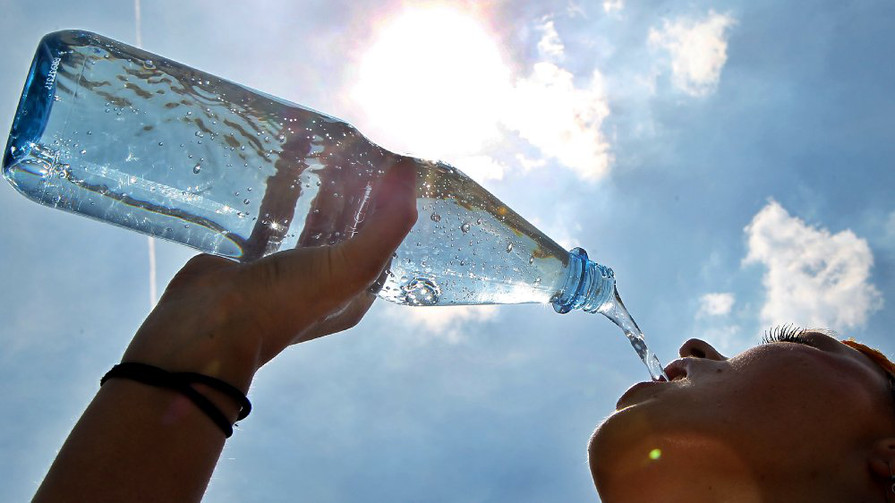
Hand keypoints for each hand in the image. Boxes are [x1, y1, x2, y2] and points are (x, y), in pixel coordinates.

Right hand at [121, 160, 417, 390]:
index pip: (381, 239)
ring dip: (317, 183)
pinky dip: (278, 189)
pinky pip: (270, 216)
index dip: (387, 202)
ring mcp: (285, 272)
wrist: (210, 325)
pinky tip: (283, 159)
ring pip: (308, 218)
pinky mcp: (251, 258)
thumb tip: (411, 171)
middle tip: (353, 146)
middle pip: (346, 226)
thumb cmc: (287, 301)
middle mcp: (322, 284)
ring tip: (321, 145)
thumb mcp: (352, 265)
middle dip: (352, 187)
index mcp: (353, 292)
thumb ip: (389, 222)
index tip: (386, 163)